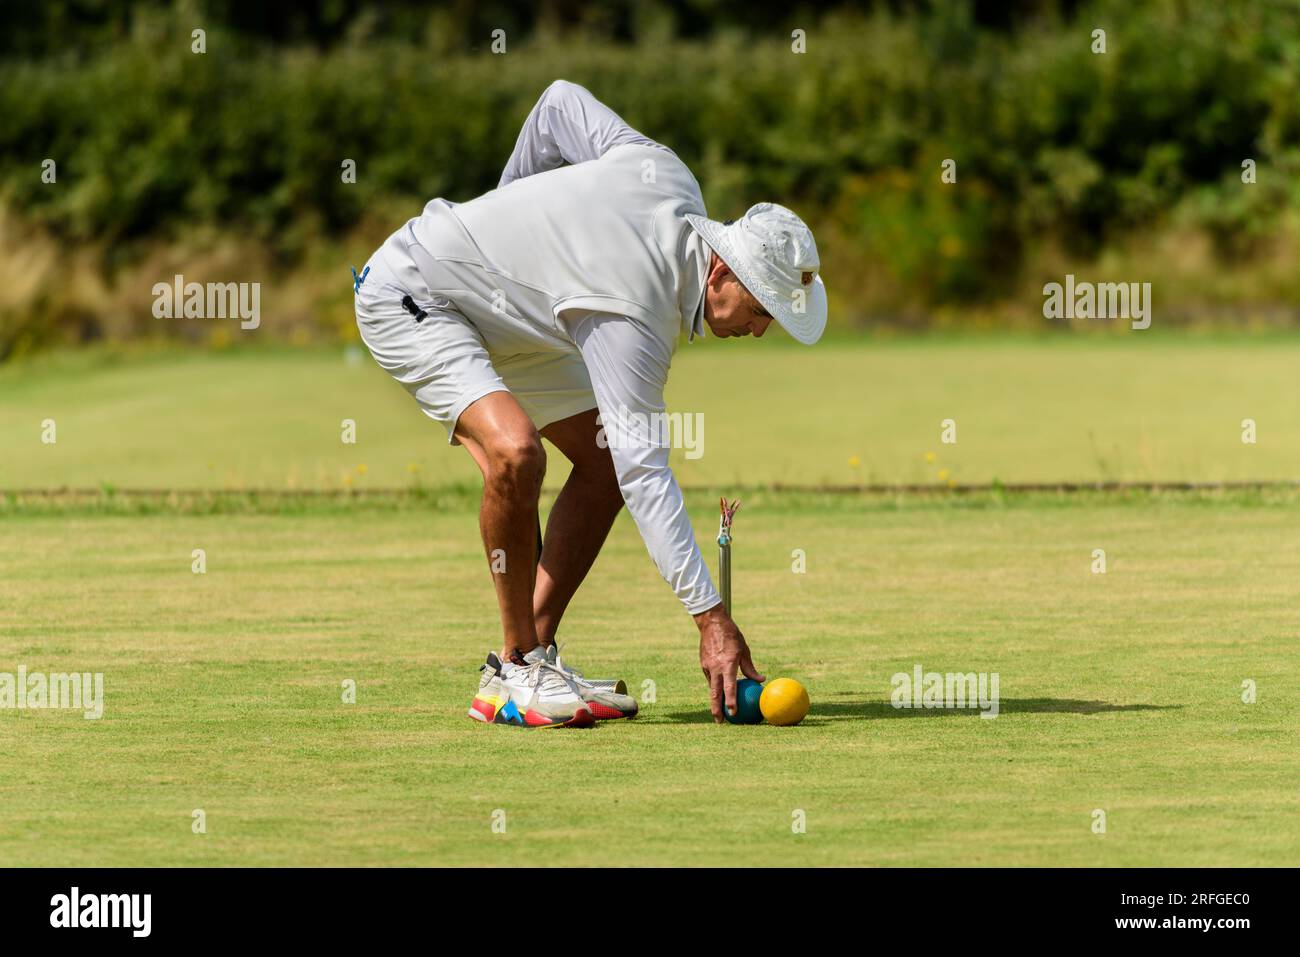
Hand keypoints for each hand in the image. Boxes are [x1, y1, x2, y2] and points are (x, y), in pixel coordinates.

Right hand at [695, 603, 764, 722]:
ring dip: (715, 700)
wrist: (711, 623)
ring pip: (712, 687)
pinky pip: (710, 679)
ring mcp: (707, 666)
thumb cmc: (732, 635)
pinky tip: (719, 692)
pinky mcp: (703, 664)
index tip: (733, 713)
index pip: (729, 687)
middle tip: (721, 722)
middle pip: (715, 693)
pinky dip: (715, 686)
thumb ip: (750, 668)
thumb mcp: (744, 650)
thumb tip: (761, 680)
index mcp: (727, 663)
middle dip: (716, 709)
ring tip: (719, 712)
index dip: (731, 701)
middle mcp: (715, 667)